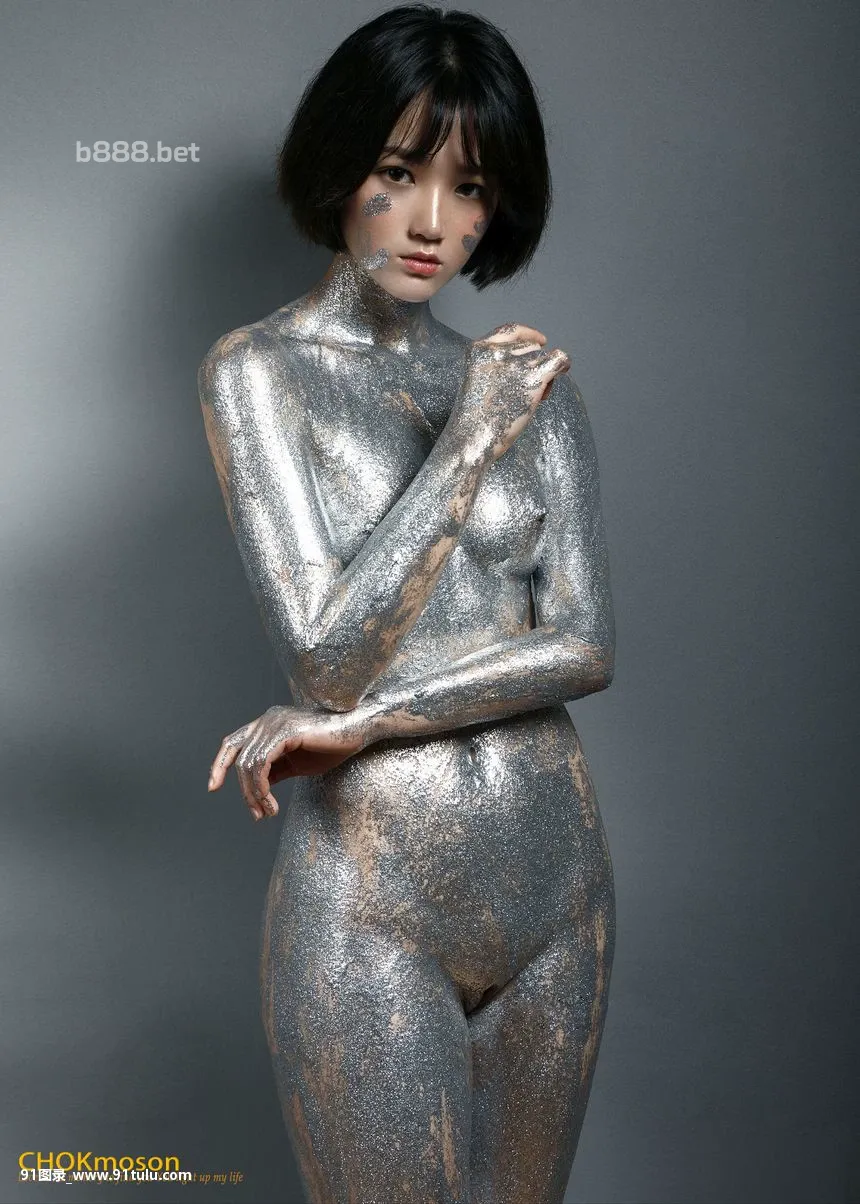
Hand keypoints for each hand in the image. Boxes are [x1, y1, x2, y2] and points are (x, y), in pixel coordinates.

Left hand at [207, 704, 369, 821]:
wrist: (358, 731)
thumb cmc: (332, 745)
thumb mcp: (297, 763)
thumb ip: (275, 770)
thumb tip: (257, 788)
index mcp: (267, 723)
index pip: (232, 742)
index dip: (219, 764)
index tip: (213, 788)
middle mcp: (267, 719)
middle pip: (238, 758)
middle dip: (243, 791)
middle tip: (257, 815)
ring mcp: (274, 723)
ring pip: (248, 765)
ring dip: (254, 795)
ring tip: (268, 812)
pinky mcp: (285, 731)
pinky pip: (262, 764)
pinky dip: (262, 788)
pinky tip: (272, 803)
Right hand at [454, 323, 570, 461]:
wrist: (471, 439)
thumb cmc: (475, 417)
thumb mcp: (479, 381)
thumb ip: (497, 366)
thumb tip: (534, 359)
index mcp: (478, 349)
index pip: (509, 331)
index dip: (528, 334)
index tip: (541, 341)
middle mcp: (497, 351)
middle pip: (529, 347)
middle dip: (533, 363)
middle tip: (528, 388)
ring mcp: (515, 365)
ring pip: (543, 357)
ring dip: (544, 374)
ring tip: (534, 397)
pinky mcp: (532, 379)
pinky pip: (558, 359)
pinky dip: (564, 363)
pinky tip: (565, 368)